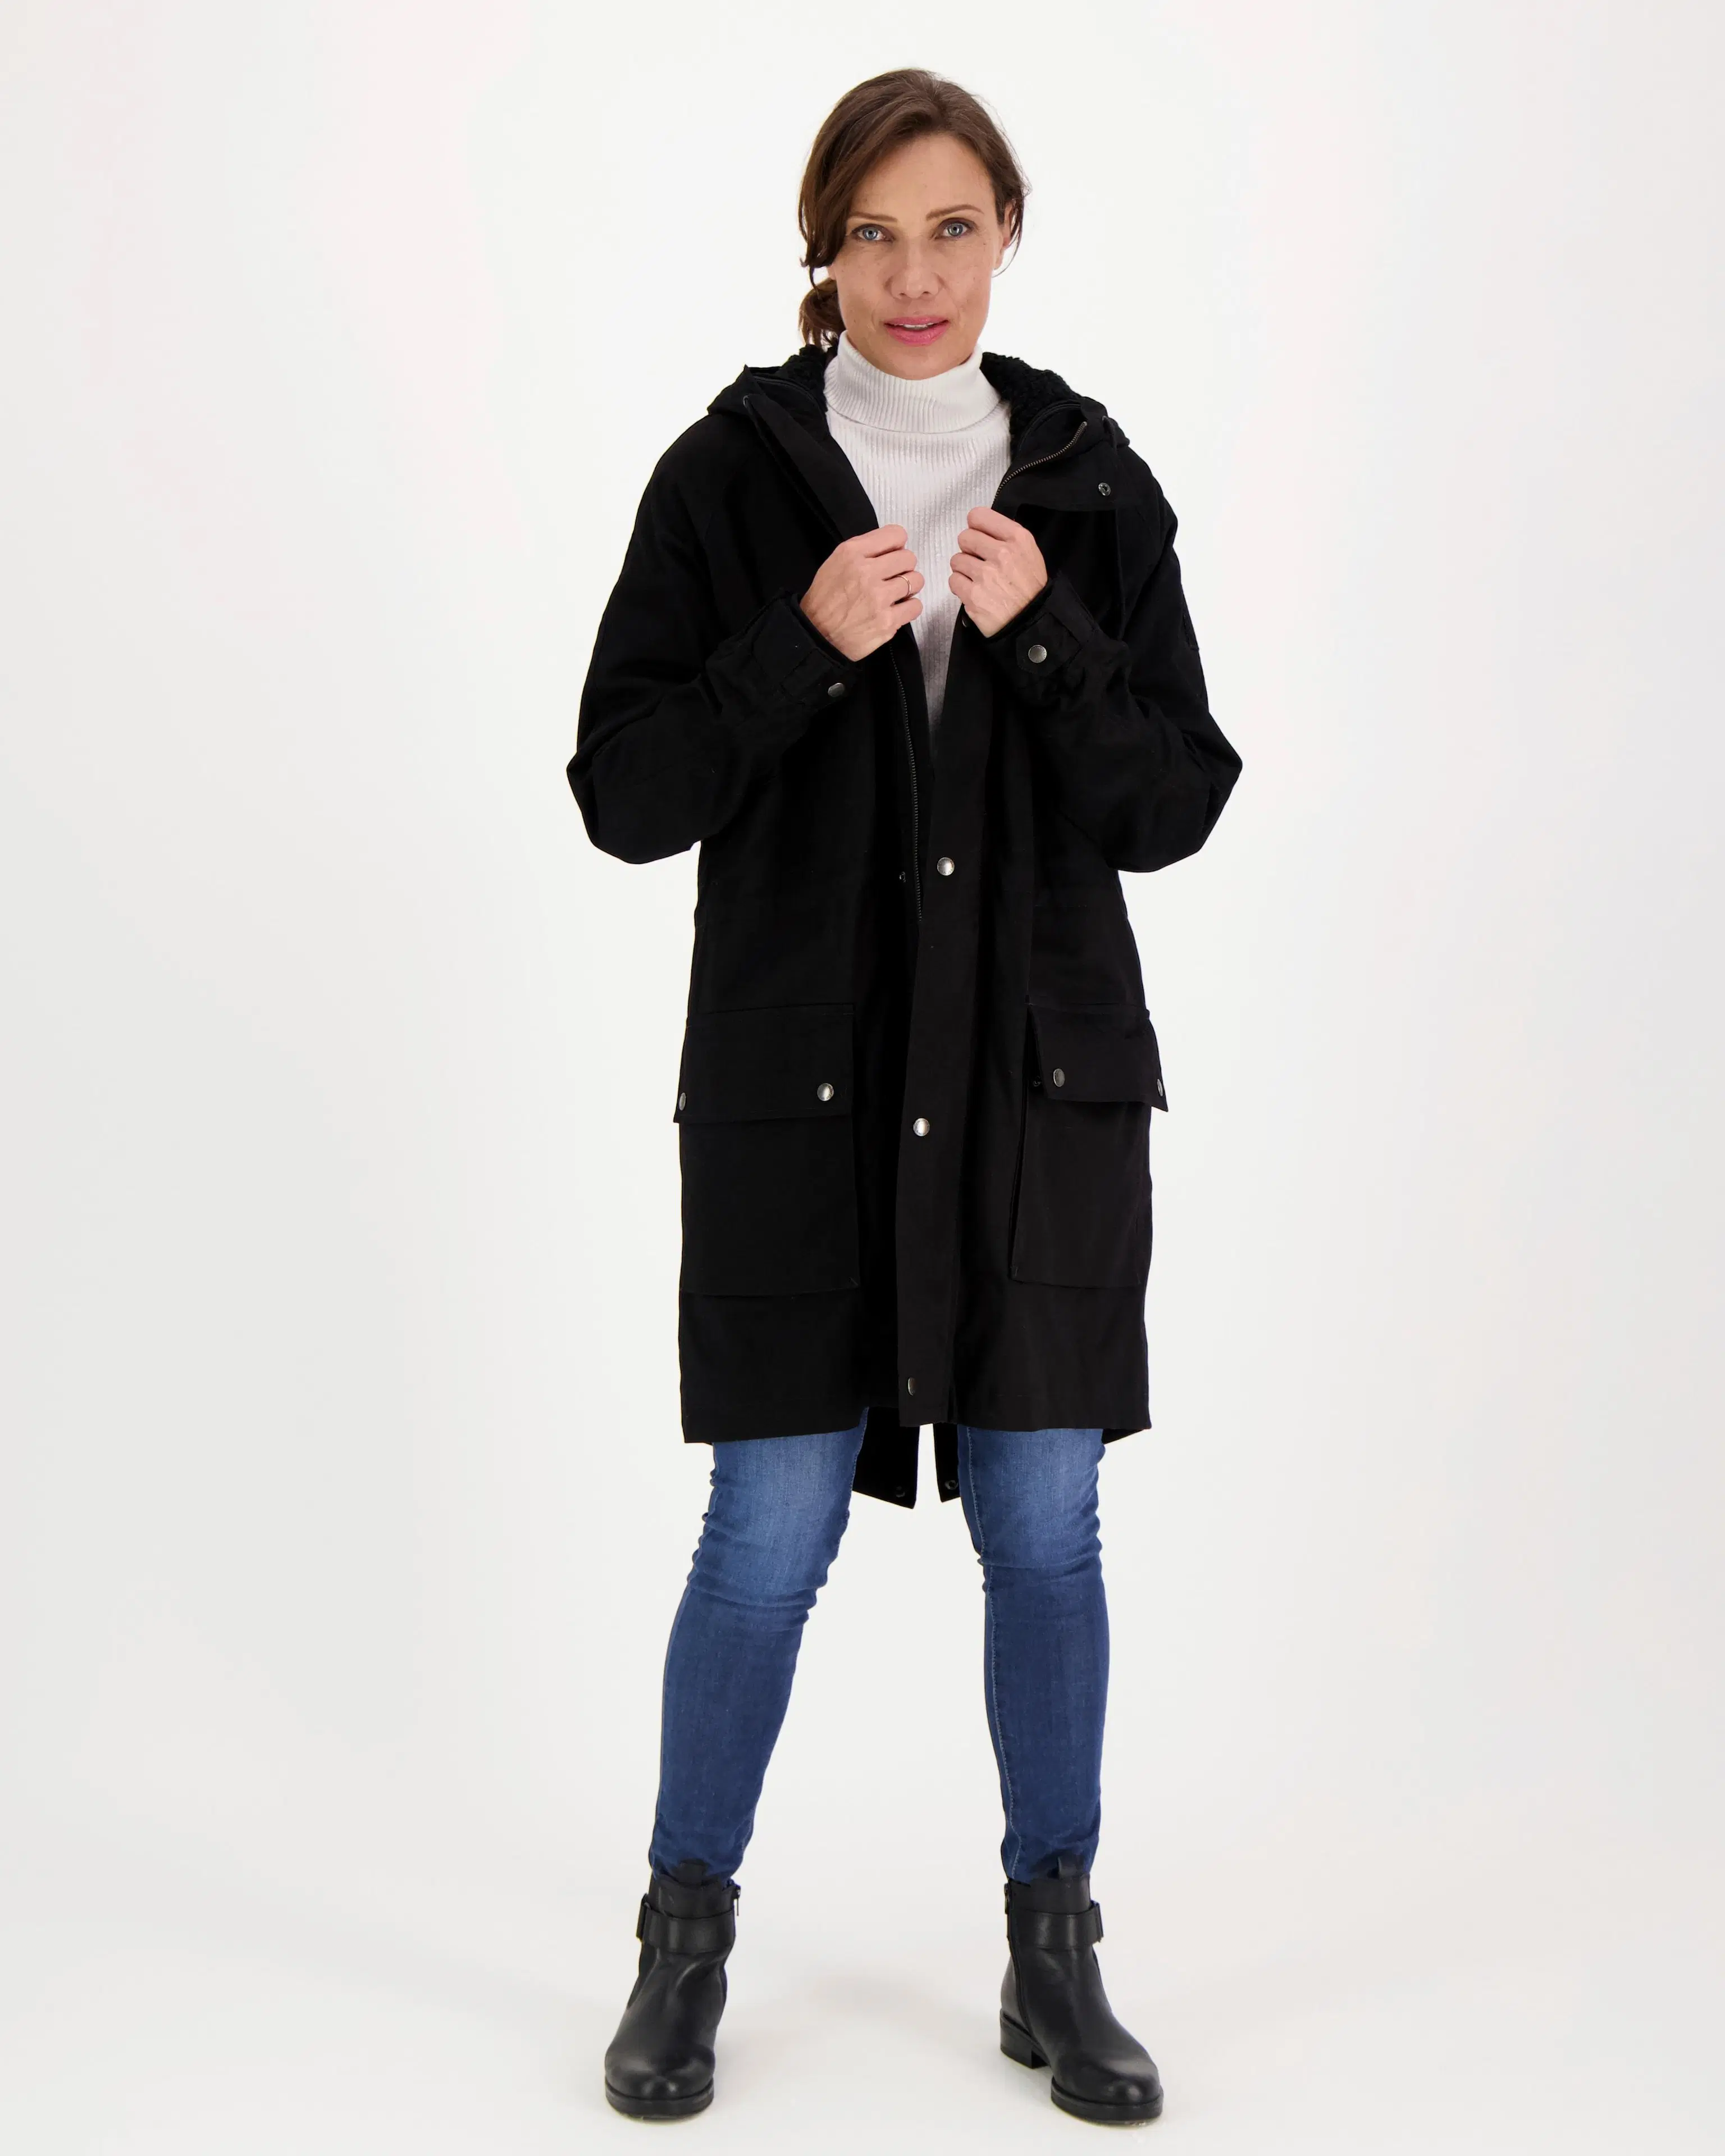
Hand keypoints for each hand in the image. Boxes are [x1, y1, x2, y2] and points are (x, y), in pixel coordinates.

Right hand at [800, 525, 922, 661]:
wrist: (816, 636)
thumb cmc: (825, 598)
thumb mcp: (835, 562)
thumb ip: (864, 550)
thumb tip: (895, 547)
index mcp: (852, 553)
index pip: (896, 535)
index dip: (898, 544)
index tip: (892, 555)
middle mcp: (866, 572)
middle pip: (908, 558)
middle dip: (904, 567)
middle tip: (893, 577)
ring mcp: (879, 598)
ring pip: (916, 581)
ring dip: (909, 587)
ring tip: (896, 594)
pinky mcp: (887, 622)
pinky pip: (915, 606)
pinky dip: (909, 607)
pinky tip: (897, 609)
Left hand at [949, 507, 1047, 638]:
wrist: (1031, 622)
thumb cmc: (1030, 587)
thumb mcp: (1029, 553)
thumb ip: (1006, 536)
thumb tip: (979, 528)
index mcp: (1017, 539)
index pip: (978, 516)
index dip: (974, 526)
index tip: (978, 536)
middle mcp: (1001, 554)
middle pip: (964, 537)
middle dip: (968, 549)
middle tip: (979, 561)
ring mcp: (986, 575)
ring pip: (956, 559)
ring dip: (964, 569)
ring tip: (978, 579)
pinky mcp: (973, 595)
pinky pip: (954, 580)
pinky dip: (960, 586)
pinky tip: (973, 591)